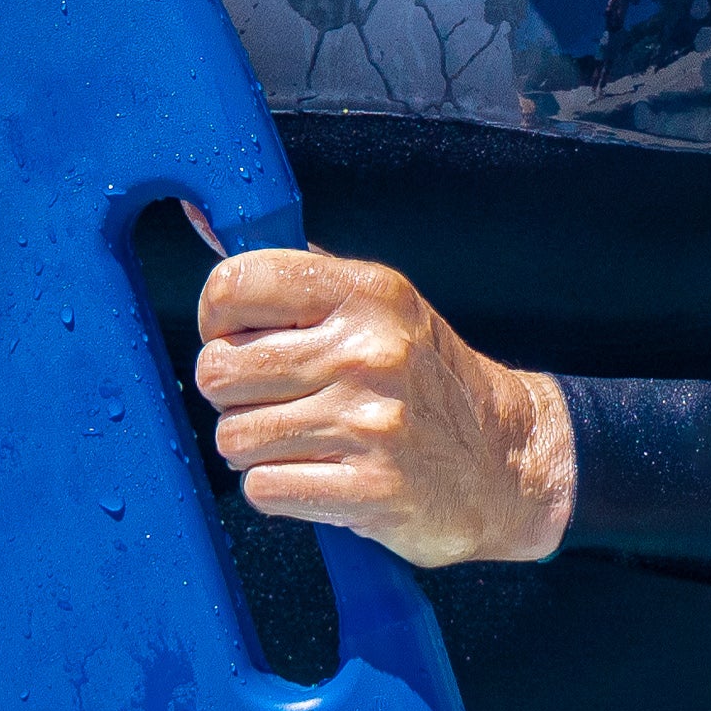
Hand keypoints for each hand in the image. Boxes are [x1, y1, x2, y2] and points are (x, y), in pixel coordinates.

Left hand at [194, 249, 575, 567]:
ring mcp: (371, 422)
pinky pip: (263, 488)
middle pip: (218, 370)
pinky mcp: (371, 489)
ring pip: (234, 437)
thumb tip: (205, 221)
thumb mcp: (379, 308)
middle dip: (232, 395)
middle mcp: (369, 351)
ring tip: (303, 441)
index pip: (234, 285)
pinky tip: (318, 476)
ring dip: (255, 449)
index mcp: (367, 293)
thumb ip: (296, 275)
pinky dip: (278, 489)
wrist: (506, 462)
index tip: (240, 338)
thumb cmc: (423, 381)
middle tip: (274, 400)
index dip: (217, 319)